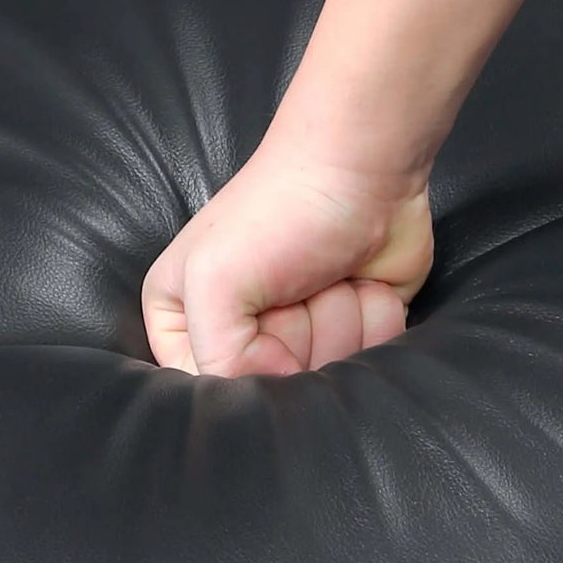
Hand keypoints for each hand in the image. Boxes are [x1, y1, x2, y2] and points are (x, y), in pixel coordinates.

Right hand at [142, 144, 432, 375]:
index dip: (249, 368)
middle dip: (300, 339)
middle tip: (297, 286)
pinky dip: (376, 321)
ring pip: (330, 380)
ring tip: (328, 275)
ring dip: (340, 324)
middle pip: (279, 391)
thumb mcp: (211, 281)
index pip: (210, 390)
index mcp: (186, 319)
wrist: (363, 166)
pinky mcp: (356, 329)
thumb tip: (268, 396)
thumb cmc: (280, 208)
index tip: (263, 325)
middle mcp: (241, 332)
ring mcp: (302, 334)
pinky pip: (373, 362)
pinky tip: (363, 281)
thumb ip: (214, 359)